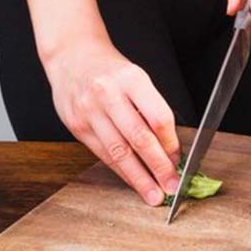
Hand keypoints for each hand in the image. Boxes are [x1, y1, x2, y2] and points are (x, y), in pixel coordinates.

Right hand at [43, 36, 181, 205]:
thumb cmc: (111, 71)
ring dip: (139, 177)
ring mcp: (89, 111)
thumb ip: (151, 109)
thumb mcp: (136, 78)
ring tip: (153, 193)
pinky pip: (102, 154)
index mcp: (131, 78)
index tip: (179, 160)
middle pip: (139, 138)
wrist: (72, 58)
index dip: (170, 143)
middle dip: (158, 167)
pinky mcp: (76, 126)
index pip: (158, 117)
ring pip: (118, 152)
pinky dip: (120, 170)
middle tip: (172, 186)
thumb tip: (169, 149)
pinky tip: (132, 180)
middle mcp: (108, 94)